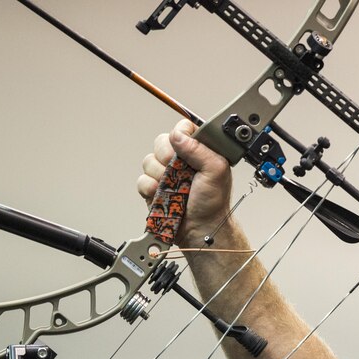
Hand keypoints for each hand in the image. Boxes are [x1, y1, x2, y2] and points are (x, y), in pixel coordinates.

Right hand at [137, 120, 234, 247]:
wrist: (200, 229)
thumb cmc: (213, 203)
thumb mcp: (216, 171)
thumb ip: (200, 149)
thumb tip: (179, 134)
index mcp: (198, 150)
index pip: (182, 128)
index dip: (181, 137)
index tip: (186, 151)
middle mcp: (180, 159)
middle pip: (160, 142)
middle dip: (167, 157)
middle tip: (180, 172)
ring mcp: (165, 172)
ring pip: (148, 161)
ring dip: (160, 176)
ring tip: (175, 187)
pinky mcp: (153, 187)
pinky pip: (142, 180)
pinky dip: (151, 188)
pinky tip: (163, 195)